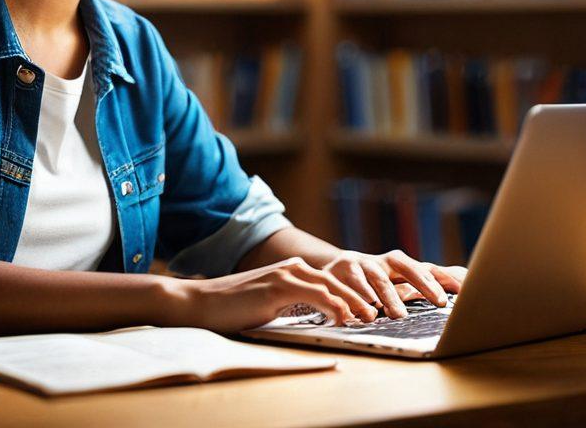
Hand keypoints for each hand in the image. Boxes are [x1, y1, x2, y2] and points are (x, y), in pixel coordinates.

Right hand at [166, 256, 382, 333]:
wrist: (203, 302)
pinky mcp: (278, 287)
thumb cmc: (235, 308)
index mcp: (293, 270)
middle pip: (338, 280)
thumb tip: (320, 318)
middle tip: (381, 314)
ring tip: (370, 317)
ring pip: (331, 286)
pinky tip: (344, 318)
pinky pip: (314, 295)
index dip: (356, 294)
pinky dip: (333, 306)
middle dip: (363, 297)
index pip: (333, 281)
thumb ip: (295, 304)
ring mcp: (285, 274)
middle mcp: (293, 267)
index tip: (373, 309)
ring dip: (355, 302)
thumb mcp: (272, 304)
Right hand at [317, 249, 467, 319]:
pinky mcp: (341, 269)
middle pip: (406, 265)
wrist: (329, 272)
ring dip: (390, 296)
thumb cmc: (370, 282)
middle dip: (424, 282)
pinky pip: (353, 283)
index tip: (462, 291)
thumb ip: (420, 285)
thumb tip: (460, 281)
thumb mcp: (394, 283)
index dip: (444, 277)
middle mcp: (382, 261)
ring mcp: (361, 263)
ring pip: (379, 278)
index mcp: (398, 264)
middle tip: (439, 301)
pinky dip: (361, 295)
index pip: (425, 267)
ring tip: (399, 315)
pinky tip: (368, 307)